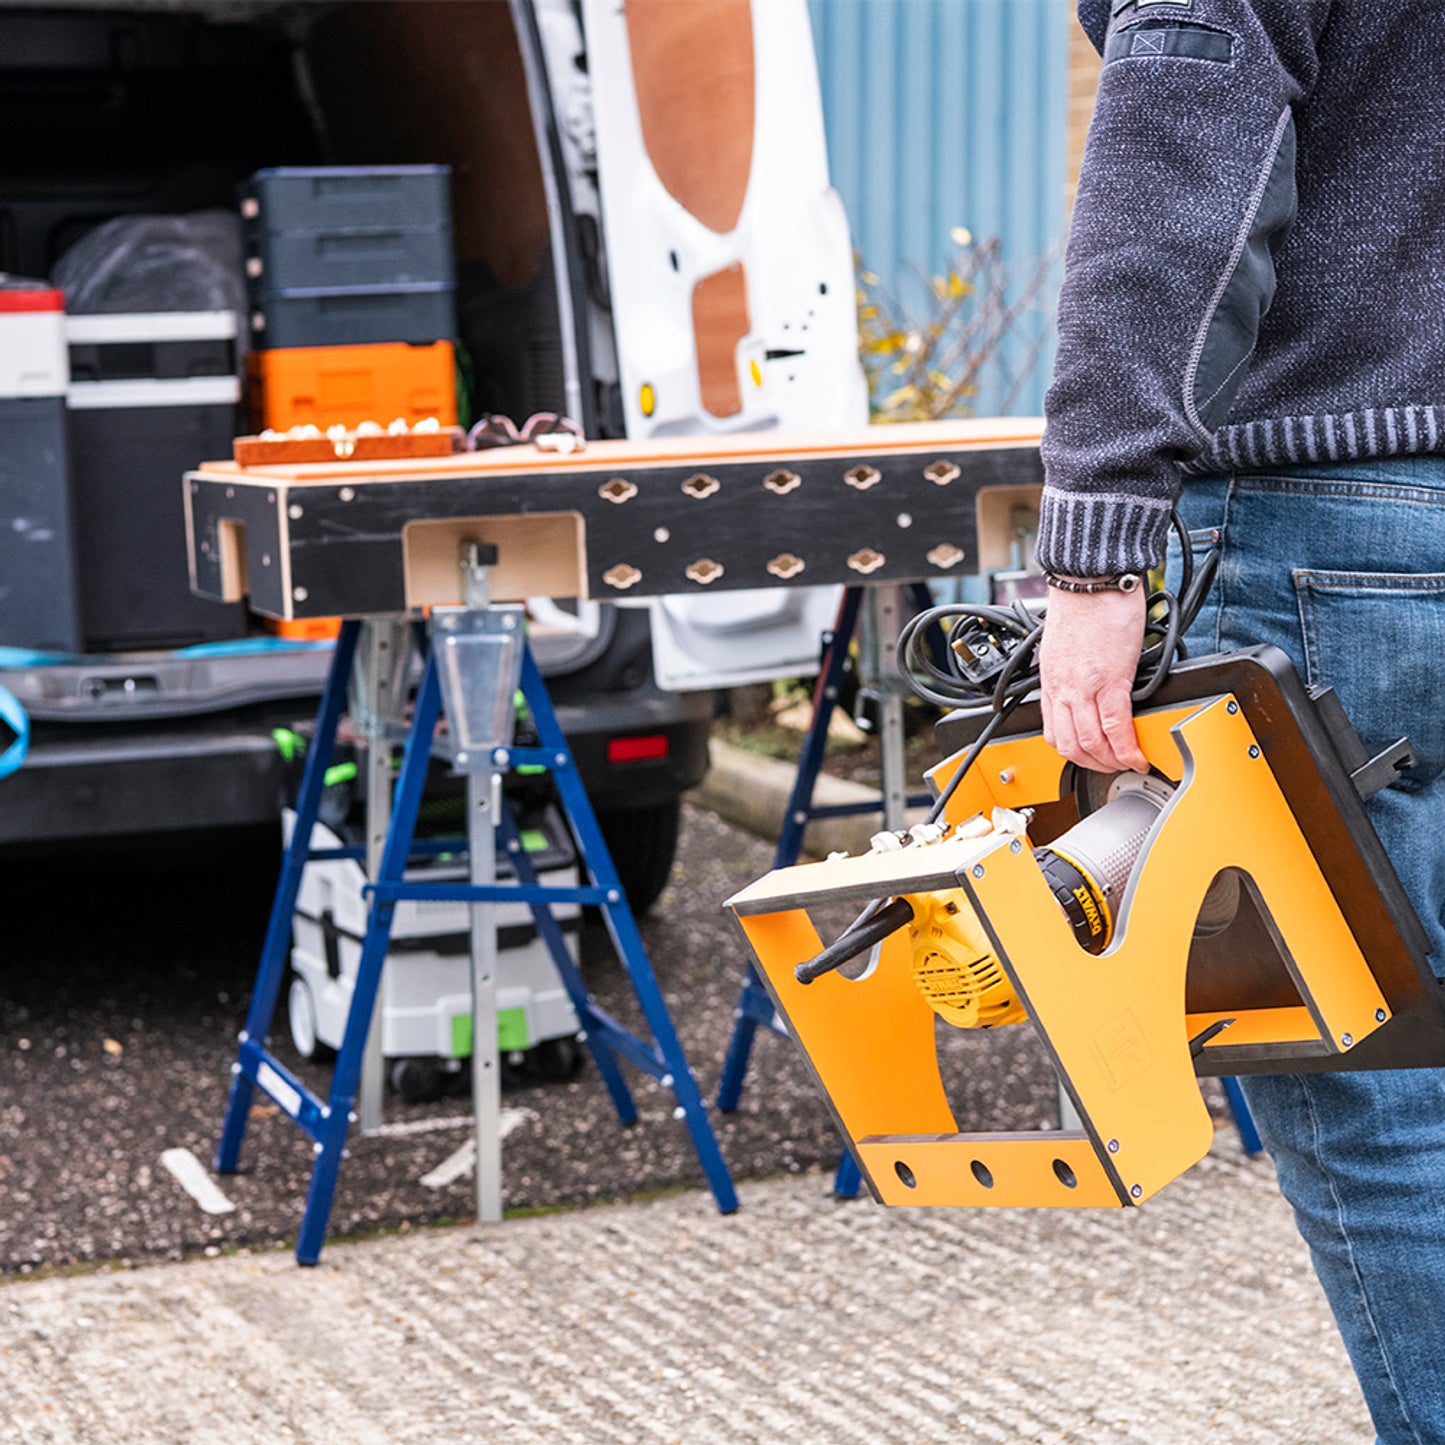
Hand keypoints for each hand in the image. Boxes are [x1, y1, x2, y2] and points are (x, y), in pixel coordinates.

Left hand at [1038, 584, 1149, 773]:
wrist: (1090, 578)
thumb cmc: (1083, 603)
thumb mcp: (1064, 645)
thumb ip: (1072, 670)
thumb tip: (1089, 685)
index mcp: (1051, 680)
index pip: (1052, 730)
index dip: (1071, 752)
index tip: (1089, 758)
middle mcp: (1062, 687)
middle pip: (1069, 744)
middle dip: (1092, 764)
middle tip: (1111, 767)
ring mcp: (1084, 686)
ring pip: (1090, 742)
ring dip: (1111, 761)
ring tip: (1128, 763)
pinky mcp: (1110, 679)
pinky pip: (1116, 726)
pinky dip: (1127, 747)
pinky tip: (1138, 754)